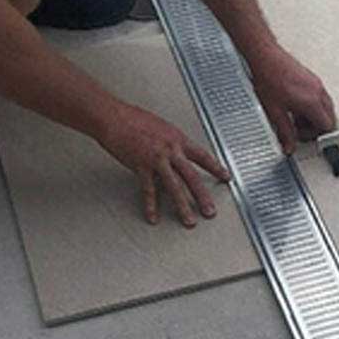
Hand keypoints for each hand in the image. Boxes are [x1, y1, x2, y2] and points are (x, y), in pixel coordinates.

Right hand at [98, 103, 229, 226]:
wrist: (112, 116)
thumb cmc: (133, 119)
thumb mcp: (161, 128)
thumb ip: (172, 144)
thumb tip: (178, 156)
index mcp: (178, 139)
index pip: (203, 156)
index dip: (216, 167)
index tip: (227, 177)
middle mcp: (170, 150)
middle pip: (192, 177)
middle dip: (203, 197)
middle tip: (210, 212)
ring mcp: (156, 159)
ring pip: (174, 187)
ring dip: (183, 206)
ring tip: (189, 222)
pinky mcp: (141, 166)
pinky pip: (149, 190)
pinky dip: (151, 205)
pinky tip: (154, 217)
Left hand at [248, 44, 336, 153]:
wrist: (264, 56)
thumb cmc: (268, 77)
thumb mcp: (275, 112)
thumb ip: (285, 133)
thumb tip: (289, 147)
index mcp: (312, 103)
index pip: (327, 127)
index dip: (314, 135)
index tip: (302, 136)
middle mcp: (318, 93)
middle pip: (330, 119)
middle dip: (317, 127)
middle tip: (301, 129)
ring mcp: (317, 84)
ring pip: (327, 108)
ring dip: (315, 116)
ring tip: (297, 117)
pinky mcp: (312, 79)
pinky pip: (321, 98)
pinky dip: (313, 106)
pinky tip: (297, 105)